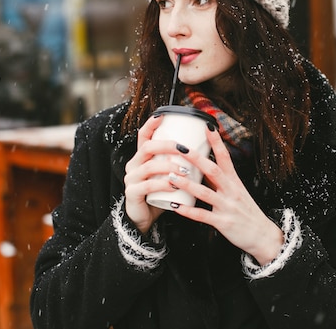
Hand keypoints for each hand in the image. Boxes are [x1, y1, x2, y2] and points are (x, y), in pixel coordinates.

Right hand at [123, 115, 188, 233]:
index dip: (151, 124)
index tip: (162, 115)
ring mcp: (131, 179)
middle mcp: (133, 165)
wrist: (145, 219)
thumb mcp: (169, 175)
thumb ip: (178, 162)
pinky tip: (173, 185)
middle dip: (167, 145)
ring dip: (169, 167)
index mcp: (142, 158)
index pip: (143, 136)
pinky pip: (147, 186)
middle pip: (147, 148)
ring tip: (185, 170)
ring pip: (148, 167)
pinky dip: (162, 185)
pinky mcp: (132, 194)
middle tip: (185, 148)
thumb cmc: (161, 195)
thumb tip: (204, 147)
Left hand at [168, 126, 283, 265]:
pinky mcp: (224, 223)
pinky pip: (203, 216)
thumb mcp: (236, 191)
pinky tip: (175, 207)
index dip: (216, 141)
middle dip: (196, 158)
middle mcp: (232, 191)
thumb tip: (202, 165)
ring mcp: (228, 206)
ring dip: (187, 184)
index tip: (207, 125)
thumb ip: (220, 179)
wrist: (263, 236)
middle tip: (179, 147)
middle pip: (213, 170)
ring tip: (170, 176)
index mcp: (234, 181)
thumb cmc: (246, 211)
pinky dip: (188, 211)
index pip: (225, 157)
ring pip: (205, 192)